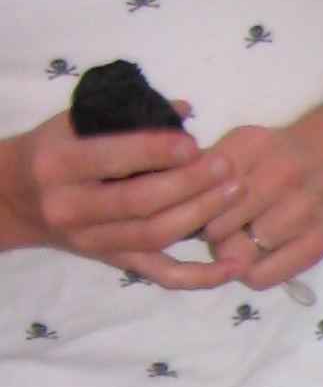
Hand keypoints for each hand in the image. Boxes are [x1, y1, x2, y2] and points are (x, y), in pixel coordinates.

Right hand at [0, 109, 254, 287]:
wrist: (14, 199)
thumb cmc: (51, 151)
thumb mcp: (71, 123)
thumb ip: (124, 116)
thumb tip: (184, 109)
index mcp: (57, 165)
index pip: (110, 159)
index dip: (154, 152)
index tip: (192, 143)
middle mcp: (72, 208)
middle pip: (139, 202)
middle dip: (188, 184)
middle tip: (226, 167)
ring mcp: (94, 241)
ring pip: (155, 235)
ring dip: (200, 215)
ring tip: (234, 192)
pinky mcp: (115, 262)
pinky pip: (163, 276)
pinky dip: (202, 276)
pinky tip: (237, 265)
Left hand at [193, 116, 322, 289]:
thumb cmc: (276, 155)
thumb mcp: (240, 144)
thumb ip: (203, 166)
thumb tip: (162, 196)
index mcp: (252, 147)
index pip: (198, 189)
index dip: (182, 205)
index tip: (183, 210)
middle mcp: (280, 176)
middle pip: (215, 225)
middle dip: (204, 231)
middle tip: (209, 228)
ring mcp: (302, 212)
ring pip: (237, 253)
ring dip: (227, 253)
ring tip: (234, 240)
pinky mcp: (317, 243)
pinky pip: (262, 276)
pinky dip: (247, 273)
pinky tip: (251, 259)